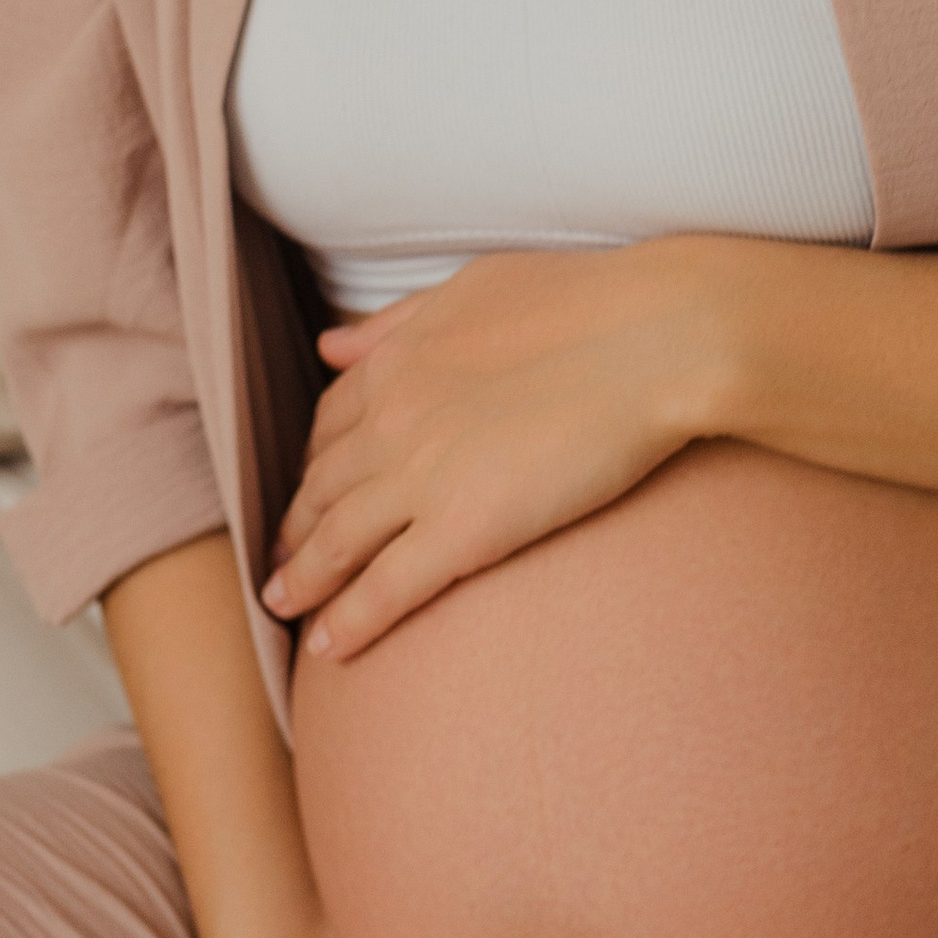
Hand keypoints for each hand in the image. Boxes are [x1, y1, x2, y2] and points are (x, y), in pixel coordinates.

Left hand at [261, 241, 718, 656]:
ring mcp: (421, 478)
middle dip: (295, 527)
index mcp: (396, 361)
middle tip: (282, 560)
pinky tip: (329, 649)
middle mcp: (391, 420)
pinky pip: (387, 588)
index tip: (309, 490)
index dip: (313, 463)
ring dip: (302, 579)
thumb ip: (397, 321)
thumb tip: (330, 346)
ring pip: (337, 541)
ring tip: (282, 607)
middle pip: (322, 486)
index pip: (330, 424)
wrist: (654, 339)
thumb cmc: (586, 302)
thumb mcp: (473, 288)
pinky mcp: (464, 531)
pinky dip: (349, 622)